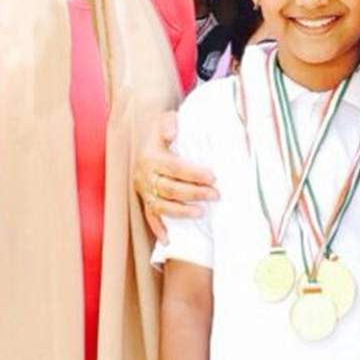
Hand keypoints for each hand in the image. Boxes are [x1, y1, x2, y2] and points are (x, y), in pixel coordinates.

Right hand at [134, 110, 218, 242]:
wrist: (145, 142)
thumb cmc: (162, 131)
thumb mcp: (164, 120)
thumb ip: (169, 123)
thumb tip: (173, 131)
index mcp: (151, 156)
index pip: (174, 167)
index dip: (193, 173)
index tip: (212, 176)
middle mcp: (145, 175)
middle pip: (169, 188)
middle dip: (193, 193)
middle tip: (215, 194)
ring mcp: (144, 190)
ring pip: (161, 205)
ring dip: (181, 211)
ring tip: (202, 212)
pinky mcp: (144, 200)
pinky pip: (150, 217)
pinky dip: (158, 229)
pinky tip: (168, 239)